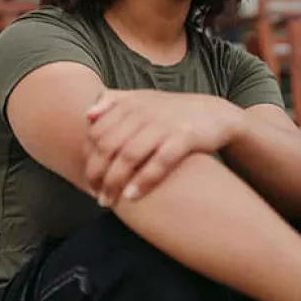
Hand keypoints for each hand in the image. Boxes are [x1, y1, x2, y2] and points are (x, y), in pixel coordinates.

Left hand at [84, 89, 244, 207]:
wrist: (214, 113)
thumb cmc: (170, 112)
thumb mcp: (141, 100)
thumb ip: (113, 102)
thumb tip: (87, 115)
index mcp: (130, 103)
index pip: (96, 133)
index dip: (88, 158)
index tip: (88, 178)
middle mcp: (144, 111)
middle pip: (108, 146)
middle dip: (97, 174)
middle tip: (95, 195)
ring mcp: (164, 124)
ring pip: (129, 156)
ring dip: (115, 182)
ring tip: (109, 201)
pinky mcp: (185, 137)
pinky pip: (159, 162)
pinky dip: (143, 181)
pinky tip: (132, 197)